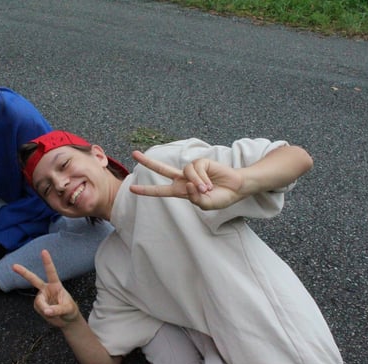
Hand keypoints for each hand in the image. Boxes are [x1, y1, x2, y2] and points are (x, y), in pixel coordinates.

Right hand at [12, 249, 79, 328]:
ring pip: (39, 302)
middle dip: (23, 272)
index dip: (47, 262)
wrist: (66, 320)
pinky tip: (50, 314)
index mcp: (56, 285)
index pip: (51, 272)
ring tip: (55, 313)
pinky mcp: (38, 305)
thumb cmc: (70, 310)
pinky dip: (44, 313)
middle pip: (33, 279)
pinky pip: (39, 309)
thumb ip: (57, 309)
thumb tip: (46, 311)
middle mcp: (47, 289)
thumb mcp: (68, 309)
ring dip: (46, 309)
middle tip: (14, 266)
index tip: (44, 251)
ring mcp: (41, 297)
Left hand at [129, 150, 244, 209]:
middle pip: (162, 169)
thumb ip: (194, 198)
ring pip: (185, 172)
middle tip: (133, 154)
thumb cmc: (220, 198)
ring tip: (208, 189)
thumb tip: (187, 184)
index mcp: (181, 191)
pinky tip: (210, 182)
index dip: (147, 191)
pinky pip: (196, 169)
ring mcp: (191, 170)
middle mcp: (183, 179)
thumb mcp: (205, 205)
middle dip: (148, 162)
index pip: (160, 191)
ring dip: (197, 182)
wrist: (236, 188)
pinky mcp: (201, 162)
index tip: (132, 189)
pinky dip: (202, 177)